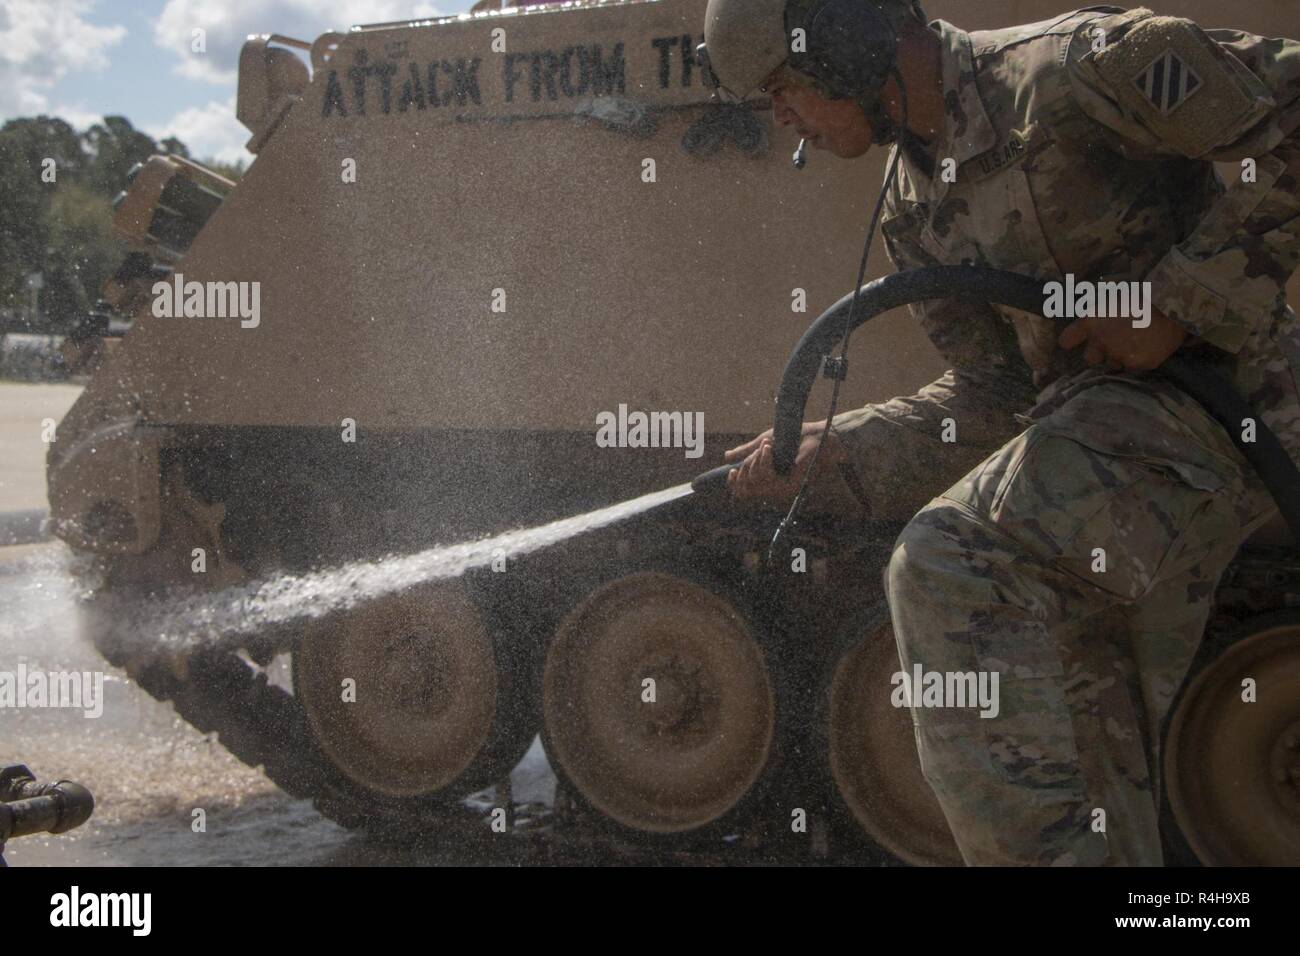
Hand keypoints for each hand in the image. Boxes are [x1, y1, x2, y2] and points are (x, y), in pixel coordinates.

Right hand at [723, 420, 847, 508]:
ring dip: (756, 460)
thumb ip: (746, 451)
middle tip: (761, 449)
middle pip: (745, 487)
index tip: (731, 470)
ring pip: (754, 481)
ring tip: (768, 446)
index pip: (744, 491)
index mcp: (767, 479)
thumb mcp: (764, 443)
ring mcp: (781, 488)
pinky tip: (770, 449)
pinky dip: (764, 461)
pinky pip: (765, 477)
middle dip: (747, 464)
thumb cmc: (794, 438)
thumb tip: (726, 457)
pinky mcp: (789, 485)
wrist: (816, 436)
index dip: (734, 483)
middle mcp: (773, 487)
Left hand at [1058, 309, 1187, 371]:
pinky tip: (1147, 347)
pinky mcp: (1137, 364)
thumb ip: (1097, 316)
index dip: (1070, 342)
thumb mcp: (1112, 301)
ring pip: (1113, 363)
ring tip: (1136, 342)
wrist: (1172, 307)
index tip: (1072, 344)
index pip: (1067, 340)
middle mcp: (1101, 342)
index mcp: (1092, 322)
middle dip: (1098, 354)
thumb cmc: (1142, 298)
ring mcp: (1119, 355)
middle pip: (1089, 359)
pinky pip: (1132, 367)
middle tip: (1112, 344)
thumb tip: (1087, 324)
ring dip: (1120, 356)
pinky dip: (1138, 359)